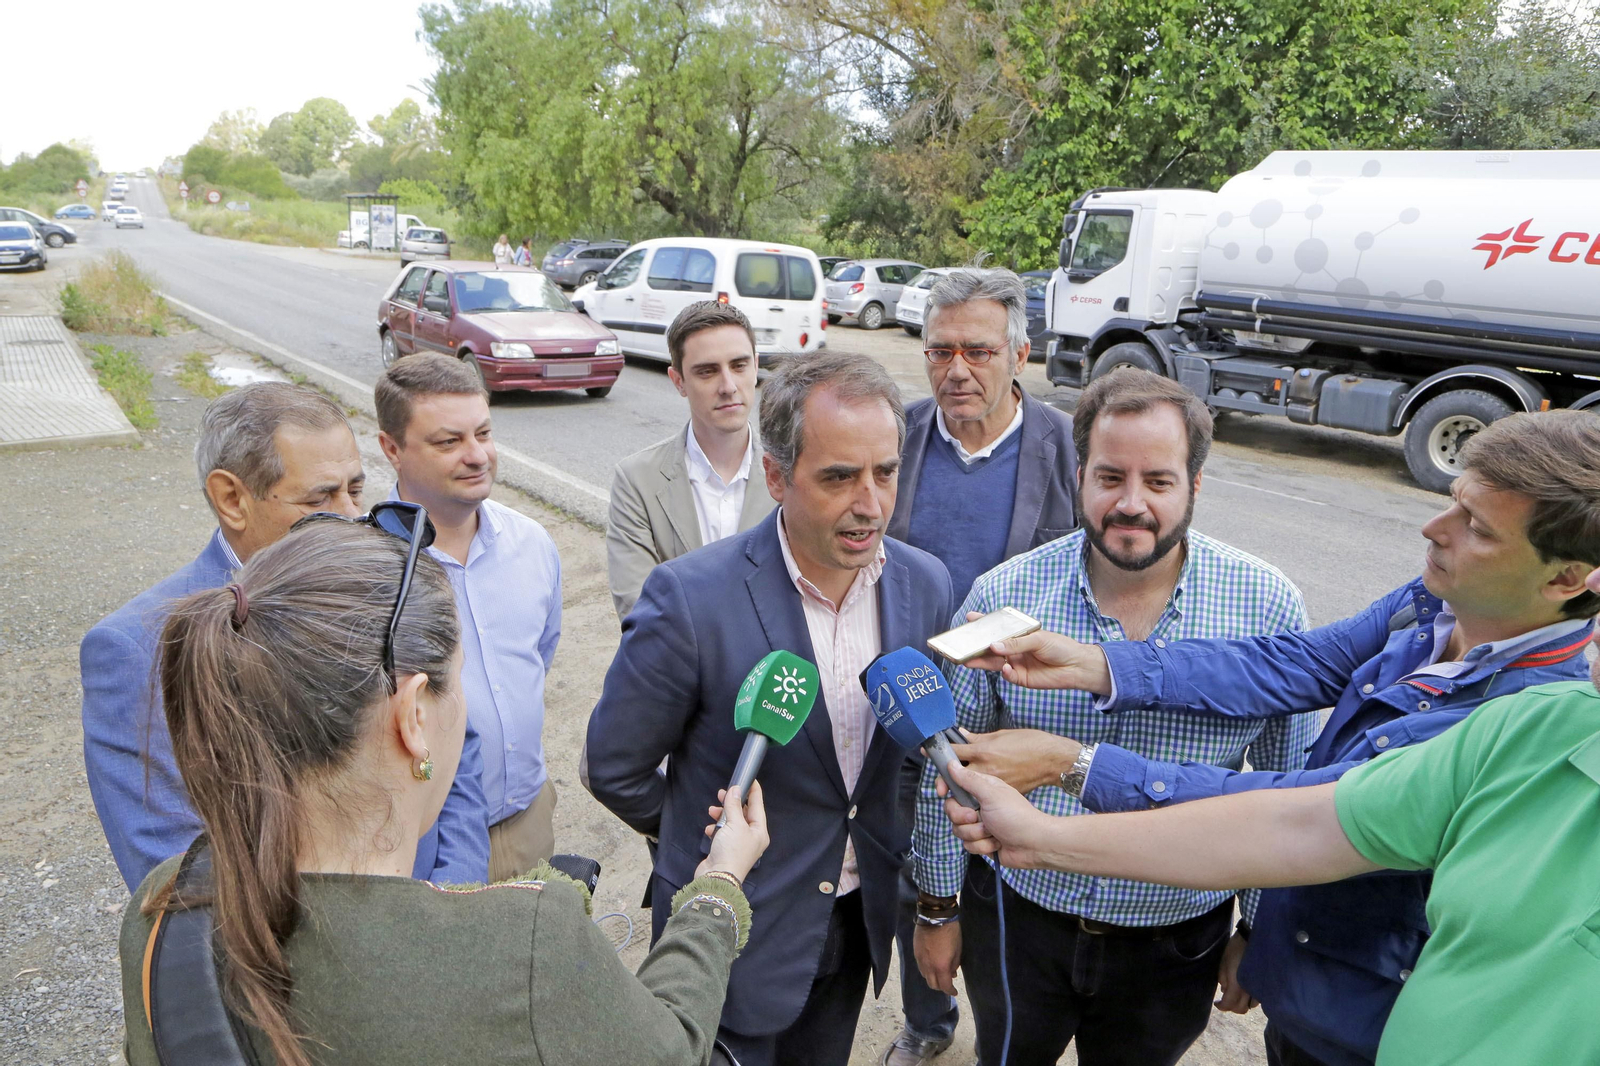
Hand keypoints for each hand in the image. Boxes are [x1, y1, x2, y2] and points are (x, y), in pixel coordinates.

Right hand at [698, 783, 769, 882]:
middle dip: (732, 803)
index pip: (758, 806)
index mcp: (759, 832)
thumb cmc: (731, 851)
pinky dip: (716, 829)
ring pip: (731, 822)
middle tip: (722, 793)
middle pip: (743, 814)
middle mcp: (751, 838)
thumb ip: (734, 806)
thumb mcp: (734, 824)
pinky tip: (710, 829)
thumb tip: (735, 790)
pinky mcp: (726, 849)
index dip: (754, 791)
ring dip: (721, 816)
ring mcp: (738, 844)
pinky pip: (722, 833)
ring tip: (712, 811)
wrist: (717, 878)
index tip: (750, 779)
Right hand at [913, 920, 961, 995]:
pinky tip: (932, 964)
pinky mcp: (915, 952)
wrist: (934, 916)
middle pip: (932, 984)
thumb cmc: (950, 932)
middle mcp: (928, 966)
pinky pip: (920, 967)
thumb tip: (952, 973)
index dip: (950, 991)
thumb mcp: (957, 950)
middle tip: (947, 983)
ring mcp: (920, 959)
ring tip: (939, 973)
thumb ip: (954, 964)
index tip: (955, 991)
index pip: (944, 986)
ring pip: (925, 976)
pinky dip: (927, 970)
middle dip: (941, 987)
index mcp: (941, 966)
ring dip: (933, 978)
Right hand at [938, 759, 1058, 868]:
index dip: (945, 790)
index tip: (942, 793)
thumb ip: (969, 780)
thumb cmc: (1016, 815)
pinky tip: (997, 843)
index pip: (954, 787)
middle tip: (977, 817)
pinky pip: (968, 846)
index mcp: (981, 790)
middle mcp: (979, 806)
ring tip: (993, 832)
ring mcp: (980, 825)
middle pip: (952, 811)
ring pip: (958, 830)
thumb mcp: (991, 794)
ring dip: (976, 834)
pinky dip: (982, 846)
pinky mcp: (982, 842)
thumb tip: (951, 763)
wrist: (1034, 845)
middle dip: (963, 818)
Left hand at [949, 728, 1080, 793]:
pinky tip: (975, 796)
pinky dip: (978, 797)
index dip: (939, 751)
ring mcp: (994, 785)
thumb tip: (961, 734)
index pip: (953, 752)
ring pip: (968, 791)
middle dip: (944, 781)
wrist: (1054, 761)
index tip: (929, 751)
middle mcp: (986, 769)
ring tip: (955, 791)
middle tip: (939, 783)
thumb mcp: (1002, 735)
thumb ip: (978, 738)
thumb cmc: (1031, 743)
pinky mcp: (1003, 794)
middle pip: (954, 777)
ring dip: (960, 792)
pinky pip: (984, 798)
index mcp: (983, 751)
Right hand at [956, 612, 1112, 693]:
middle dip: (976, 646)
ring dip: (981, 662)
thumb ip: (1016, 643)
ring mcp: (1015, 664)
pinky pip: (1007, 675)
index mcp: (1018, 636)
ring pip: (993, 663)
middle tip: (961, 646)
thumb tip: (994, 646)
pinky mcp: (1020, 678)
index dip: (984, 624)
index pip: (998, 629)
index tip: (970, 618)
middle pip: (991, 648)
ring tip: (968, 660)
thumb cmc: (1060, 646)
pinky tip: (1005, 668)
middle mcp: (1014, 649)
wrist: (1076, 666)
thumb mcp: (1038, 639)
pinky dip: (1004, 672)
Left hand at [1214, 933, 1257, 1013]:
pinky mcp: (1266, 985)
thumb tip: (1224, 990)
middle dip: (1231, 1007)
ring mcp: (1259, 989)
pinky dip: (1251, 999)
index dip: (1221, 1006)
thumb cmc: (1235, 949)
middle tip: (1225, 1000)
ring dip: (1242, 1003)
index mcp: (1237, 986)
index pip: (1229, 1004)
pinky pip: (1258, 998)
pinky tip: (1246, 991)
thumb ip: (1223, 979)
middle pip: (1241, 1009)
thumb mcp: (1223, 963)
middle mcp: (1249, 991)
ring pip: (1251, 1005)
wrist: (1253, 938)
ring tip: (1236, 995)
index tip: (1216, 1002)